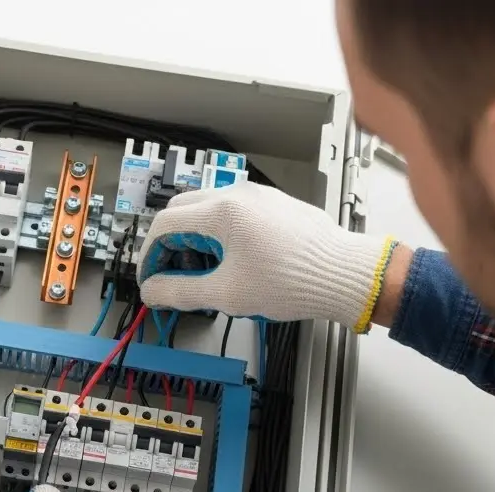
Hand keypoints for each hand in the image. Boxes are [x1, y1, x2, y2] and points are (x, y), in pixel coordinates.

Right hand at [136, 182, 397, 331]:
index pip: (164, 225)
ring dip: (194, 237)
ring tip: (205, 271)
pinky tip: (232, 261)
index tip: (151, 279)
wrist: (345, 275)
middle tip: (172, 274)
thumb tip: (153, 291)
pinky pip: (233, 211)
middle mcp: (237, 195)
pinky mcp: (275, 204)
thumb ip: (180, 292)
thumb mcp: (226, 294)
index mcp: (221, 212)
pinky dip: (219, 232)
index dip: (149, 255)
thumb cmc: (293, 281)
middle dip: (169, 243)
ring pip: (207, 209)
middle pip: (182, 211)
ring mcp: (258, 196)